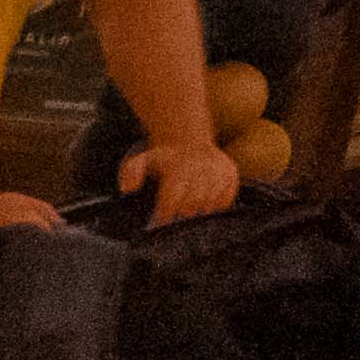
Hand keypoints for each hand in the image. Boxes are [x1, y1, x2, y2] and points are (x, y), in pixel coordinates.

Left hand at [129, 138, 247, 226]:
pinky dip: (216, 204)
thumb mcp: (139, 160)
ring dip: (199, 211)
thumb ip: (130, 172)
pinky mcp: (231, 172)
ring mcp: (218, 169)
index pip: (172, 200)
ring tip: (189, 209)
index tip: (160, 221)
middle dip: (182, 215)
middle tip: (175, 217)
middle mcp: (200, 167)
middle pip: (193, 205)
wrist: (186, 138)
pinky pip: (226, 199)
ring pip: (210, 204)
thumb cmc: (162, 158)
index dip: (165, 212)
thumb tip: (128, 189)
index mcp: (177, 166)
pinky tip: (205, 200)